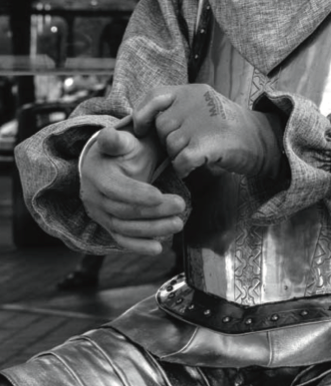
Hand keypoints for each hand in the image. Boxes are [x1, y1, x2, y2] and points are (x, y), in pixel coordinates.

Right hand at [80, 123, 185, 254]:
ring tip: (178, 224)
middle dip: (154, 211)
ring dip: (152, 229)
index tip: (159, 195)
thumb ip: (116, 140)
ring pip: (125, 228)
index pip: (116, 189)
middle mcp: (94, 198)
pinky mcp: (109, 226)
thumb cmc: (122, 151)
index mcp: (97, 175)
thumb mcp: (122, 141)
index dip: (136, 194)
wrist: (110, 165)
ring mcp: (101, 215)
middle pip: (124, 210)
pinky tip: (158, 249)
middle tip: (180, 205)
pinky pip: (122, 240)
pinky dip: (139, 247)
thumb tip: (108, 136)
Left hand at [132, 85, 283, 180]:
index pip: (154, 95)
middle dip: (168, 141)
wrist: (264, 140)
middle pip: (161, 127)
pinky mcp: (208, 142)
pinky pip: (181, 160)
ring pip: (170, 146)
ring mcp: (202, 121)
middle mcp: (196, 101)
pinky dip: (184, 168)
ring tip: (198, 154)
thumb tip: (141, 121)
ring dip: (178, 156)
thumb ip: (177, 108)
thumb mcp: (204, 107)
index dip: (142, 113)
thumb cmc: (229, 128)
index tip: (140, 129)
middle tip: (189, 145)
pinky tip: (195, 166)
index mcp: (193, 91)